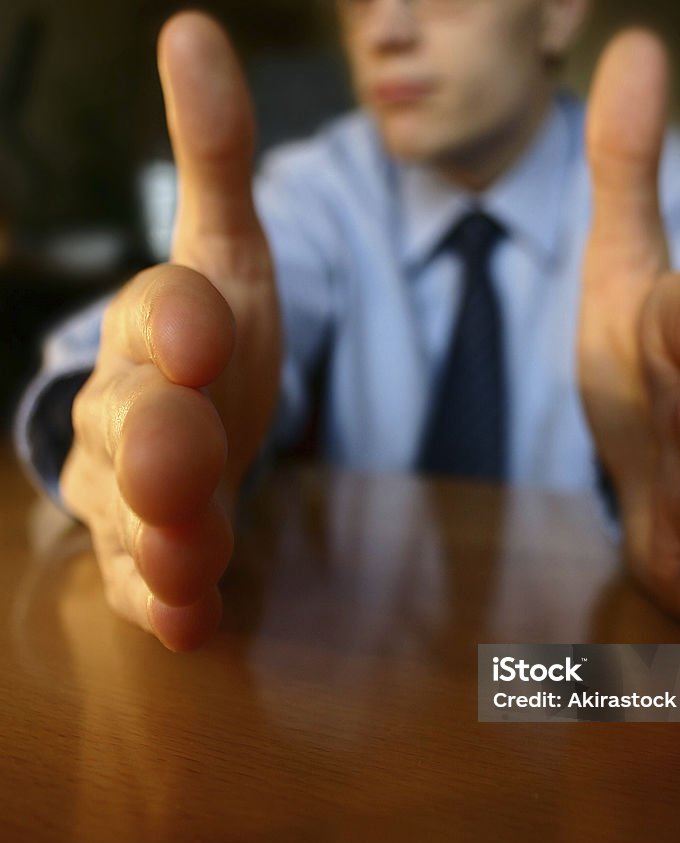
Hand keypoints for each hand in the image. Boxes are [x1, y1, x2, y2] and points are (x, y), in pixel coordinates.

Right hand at [60, 12, 281, 649]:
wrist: (194, 412)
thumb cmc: (216, 331)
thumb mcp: (230, 246)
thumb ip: (216, 156)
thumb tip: (194, 31)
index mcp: (156, 324)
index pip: (158, 312)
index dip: (176, 318)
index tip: (204, 323)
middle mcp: (129, 405)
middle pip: (129, 421)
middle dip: (153, 439)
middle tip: (177, 457)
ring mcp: (133, 487)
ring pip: (129, 511)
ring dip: (159, 536)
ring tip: (190, 557)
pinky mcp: (151, 551)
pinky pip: (147, 581)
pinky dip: (165, 603)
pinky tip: (191, 625)